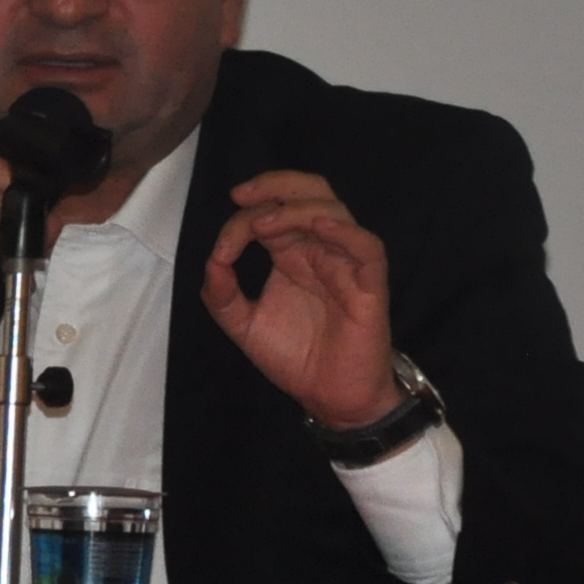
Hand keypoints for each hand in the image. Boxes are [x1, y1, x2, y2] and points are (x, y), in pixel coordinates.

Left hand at [198, 173, 401, 428]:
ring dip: (297, 209)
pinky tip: (319, 227)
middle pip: (309, 192)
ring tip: (265, 224)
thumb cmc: (295, 358)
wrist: (328, 398)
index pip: (270, 213)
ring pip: (333, 211)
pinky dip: (346, 232)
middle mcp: (319, 250)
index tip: (222, 249)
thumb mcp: (244, 325)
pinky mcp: (370, 285)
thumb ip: (222, 294)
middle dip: (275, 184)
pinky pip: (367, 248)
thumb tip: (213, 260)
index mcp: (291, 253)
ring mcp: (346, 264)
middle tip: (243, 195)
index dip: (242, 220)